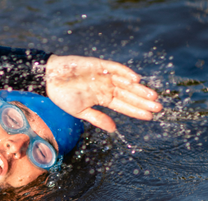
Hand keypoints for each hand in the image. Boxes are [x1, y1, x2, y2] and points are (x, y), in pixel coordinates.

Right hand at [44, 55, 161, 132]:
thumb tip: (113, 129)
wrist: (48, 79)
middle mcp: (106, 87)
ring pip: (126, 83)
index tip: (150, 117)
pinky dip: (125, 73)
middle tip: (159, 107)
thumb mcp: (79, 111)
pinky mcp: (100, 65)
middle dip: (143, 101)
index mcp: (103, 98)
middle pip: (129, 95)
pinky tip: (136, 80)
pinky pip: (116, 68)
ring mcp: (104, 75)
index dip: (136, 111)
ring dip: (139, 89)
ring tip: (153, 96)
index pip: (123, 106)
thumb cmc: (61, 96)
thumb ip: (97, 118)